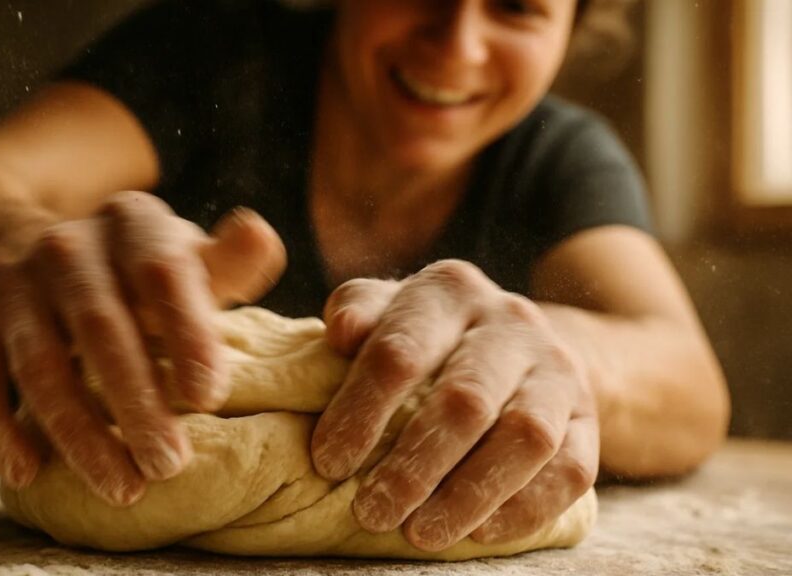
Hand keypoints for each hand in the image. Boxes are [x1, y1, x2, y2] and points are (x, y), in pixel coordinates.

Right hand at [0, 191, 285, 504]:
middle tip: (170, 465)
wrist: (52, 262)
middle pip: (100, 327)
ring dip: (80, 433)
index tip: (212, 398)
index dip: (186, 335)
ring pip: (41, 366)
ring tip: (123, 488)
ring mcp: (15, 289)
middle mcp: (66, 249)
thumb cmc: (146, 275)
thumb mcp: (188, 261)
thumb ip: (228, 263)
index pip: (160, 274)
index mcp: (131, 224)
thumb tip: (260, 237)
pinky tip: (28, 474)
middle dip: (136, 402)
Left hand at [311, 260, 598, 548]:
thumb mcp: (386, 309)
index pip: (401, 351)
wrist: (515, 341)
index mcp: (450, 291)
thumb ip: (357, 310)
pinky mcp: (588, 418)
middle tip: (372, 513)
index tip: (329, 462)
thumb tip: (343, 332)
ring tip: (421, 533)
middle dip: (414, 466)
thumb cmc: (425, 332)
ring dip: (469, 495)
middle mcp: (511, 322)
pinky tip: (479, 533)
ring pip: (525, 438)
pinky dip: (523, 509)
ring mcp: (557, 369)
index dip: (362, 410)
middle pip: (465, 400)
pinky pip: (570, 470)